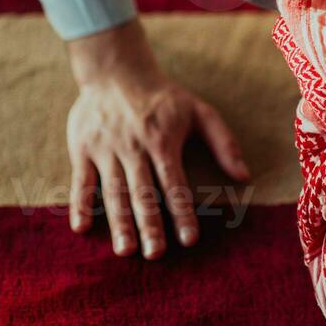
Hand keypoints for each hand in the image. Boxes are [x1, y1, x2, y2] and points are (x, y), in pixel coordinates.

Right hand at [64, 20, 248, 258]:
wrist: (115, 70)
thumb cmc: (164, 97)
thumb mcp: (200, 111)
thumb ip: (224, 142)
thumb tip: (245, 176)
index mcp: (163, 140)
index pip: (175, 183)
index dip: (182, 212)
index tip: (190, 240)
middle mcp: (134, 147)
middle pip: (143, 192)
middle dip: (150, 225)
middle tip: (155, 255)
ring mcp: (106, 149)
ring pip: (113, 191)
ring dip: (119, 222)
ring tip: (125, 251)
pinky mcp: (82, 149)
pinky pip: (80, 181)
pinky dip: (79, 204)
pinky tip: (81, 228)